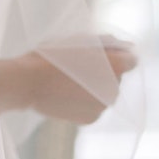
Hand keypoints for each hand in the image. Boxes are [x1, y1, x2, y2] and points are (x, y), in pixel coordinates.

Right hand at [18, 33, 137, 125]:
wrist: (27, 82)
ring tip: (67, 81)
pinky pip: (93, 107)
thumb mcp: (77, 40)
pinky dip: (84, 102)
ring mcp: (103, 106)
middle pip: (116, 77)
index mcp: (117, 66)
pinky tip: (65, 94)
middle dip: (103, 72)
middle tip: (78, 66)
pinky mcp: (90, 119)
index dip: (117, 55)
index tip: (101, 54)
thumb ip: (102, 42)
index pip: (131, 59)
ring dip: (93, 87)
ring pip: (104, 93)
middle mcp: (115, 88)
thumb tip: (118, 45)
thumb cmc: (51, 56)